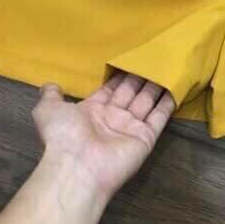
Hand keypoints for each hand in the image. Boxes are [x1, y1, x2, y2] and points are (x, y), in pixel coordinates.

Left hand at [32, 71, 175, 199]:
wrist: (78, 166)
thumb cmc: (64, 134)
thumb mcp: (48, 110)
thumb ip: (51, 96)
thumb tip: (50, 85)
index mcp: (92, 110)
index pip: (111, 89)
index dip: (119, 76)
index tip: (130, 58)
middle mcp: (113, 118)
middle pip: (130, 93)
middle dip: (140, 77)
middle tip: (152, 57)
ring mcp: (131, 128)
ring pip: (146, 101)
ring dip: (156, 86)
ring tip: (167, 66)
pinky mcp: (146, 136)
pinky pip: (159, 116)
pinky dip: (168, 102)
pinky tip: (176, 86)